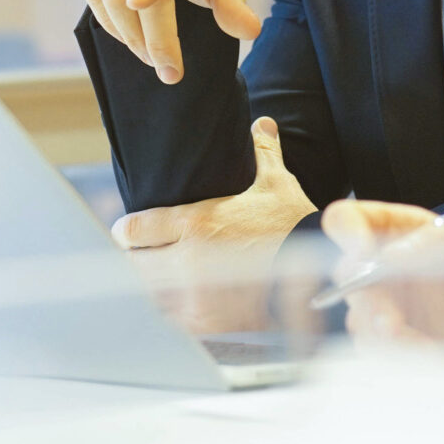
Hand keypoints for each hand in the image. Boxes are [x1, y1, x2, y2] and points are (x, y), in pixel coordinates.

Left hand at [113, 117, 317, 332]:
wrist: (318, 262)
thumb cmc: (292, 220)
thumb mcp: (275, 183)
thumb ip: (261, 151)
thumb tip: (262, 123)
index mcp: (195, 223)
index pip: (131, 231)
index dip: (125, 233)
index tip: (126, 234)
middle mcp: (189, 259)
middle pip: (133, 265)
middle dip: (136, 260)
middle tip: (143, 258)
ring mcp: (197, 294)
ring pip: (150, 294)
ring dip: (151, 287)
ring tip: (160, 282)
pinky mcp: (209, 320)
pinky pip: (171, 320)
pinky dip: (171, 314)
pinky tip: (179, 306)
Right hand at [322, 199, 443, 353]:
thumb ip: (437, 241)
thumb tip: (388, 254)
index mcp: (401, 234)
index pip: (350, 220)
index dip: (346, 233)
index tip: (364, 253)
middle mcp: (388, 271)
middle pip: (346, 278)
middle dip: (368, 303)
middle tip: (393, 323)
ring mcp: (389, 311)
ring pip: (358, 323)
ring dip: (387, 339)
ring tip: (425, 345)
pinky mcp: (397, 348)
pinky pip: (378, 357)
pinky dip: (403, 360)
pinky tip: (433, 356)